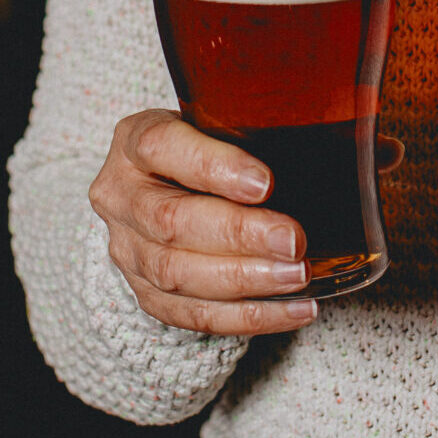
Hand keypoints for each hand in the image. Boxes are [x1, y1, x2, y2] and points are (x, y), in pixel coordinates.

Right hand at [90, 109, 317, 334]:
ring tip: (296, 276)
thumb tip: (317, 149)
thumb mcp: (212, 121)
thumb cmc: (201, 146)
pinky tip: (293, 309)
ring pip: (177, 275)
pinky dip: (247, 316)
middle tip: (292, 240)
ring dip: (245, 281)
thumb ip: (246, 131)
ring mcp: (127, 250)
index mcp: (134, 141)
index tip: (265, 183)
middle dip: (238, 235)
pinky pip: (193, 315)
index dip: (213, 166)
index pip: (162, 147)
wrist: (162, 186)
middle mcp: (121, 196)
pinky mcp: (144, 294)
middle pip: (171, 221)